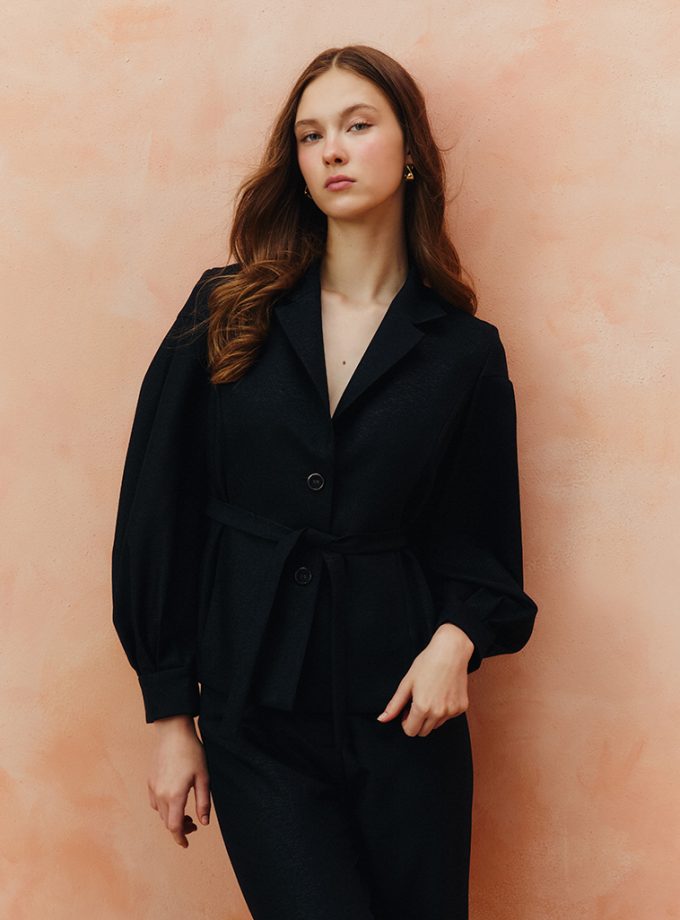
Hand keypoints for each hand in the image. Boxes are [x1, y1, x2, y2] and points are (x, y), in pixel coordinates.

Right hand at [148, 716, 210, 847]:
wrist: (173, 732)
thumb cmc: (192, 752)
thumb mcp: (203, 777)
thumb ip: (203, 802)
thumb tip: (204, 822)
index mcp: (175, 795)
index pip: (174, 827)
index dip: (180, 838)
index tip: (186, 844)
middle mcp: (160, 794)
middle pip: (167, 822)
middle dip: (179, 828)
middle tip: (193, 823)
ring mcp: (153, 787)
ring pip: (160, 813)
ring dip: (171, 818)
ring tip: (185, 812)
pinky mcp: (150, 780)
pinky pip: (155, 802)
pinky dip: (164, 808)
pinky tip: (173, 800)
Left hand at [376, 624, 474, 736]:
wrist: (451, 652)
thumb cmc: (427, 664)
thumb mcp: (407, 683)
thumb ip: (394, 705)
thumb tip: (382, 719)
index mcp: (422, 708)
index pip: (410, 731)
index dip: (406, 721)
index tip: (407, 709)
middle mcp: (438, 713)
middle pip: (423, 731)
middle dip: (418, 721)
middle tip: (417, 701)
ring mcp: (452, 711)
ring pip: (436, 725)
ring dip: (431, 716)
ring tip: (430, 695)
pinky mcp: (461, 707)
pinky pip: (448, 717)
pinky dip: (444, 710)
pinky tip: (442, 693)